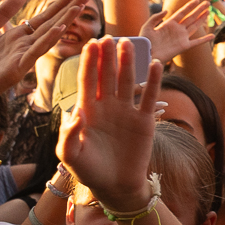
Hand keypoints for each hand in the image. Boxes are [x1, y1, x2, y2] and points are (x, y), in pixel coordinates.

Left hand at [0, 0, 82, 113]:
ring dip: (64, 20)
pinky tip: (59, 28)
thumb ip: (3, 12)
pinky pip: (35, 51)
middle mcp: (24, 46)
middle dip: (68, 9)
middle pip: (50, 23)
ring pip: (47, 35)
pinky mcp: (18, 69)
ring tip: (78, 6)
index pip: (42, 17)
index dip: (58, 5)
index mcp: (17, 36)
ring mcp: (23, 57)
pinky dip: (48, 40)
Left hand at [59, 37, 163, 205]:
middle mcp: (107, 107)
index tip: (90, 45)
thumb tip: (75, 114)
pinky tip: (156, 65)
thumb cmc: (89, 171)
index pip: (88, 81)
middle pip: (107, 76)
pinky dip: (153, 81)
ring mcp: (127, 112)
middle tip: (108, 37)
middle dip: (107, 57)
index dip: (89, 63)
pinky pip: (149, 97)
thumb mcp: (70, 156)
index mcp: (88, 111)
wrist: (116, 187)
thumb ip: (68, 136)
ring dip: (128, 63)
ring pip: (128, 81)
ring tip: (128, 44)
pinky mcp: (145, 120)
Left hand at [140, 0, 217, 64]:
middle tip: (207, 3)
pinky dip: (204, 39)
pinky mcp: (184, 46)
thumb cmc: (145, 42)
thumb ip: (155, 17)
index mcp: (169, 24)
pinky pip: (196, 42)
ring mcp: (181, 38)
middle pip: (191, 17)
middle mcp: (177, 30)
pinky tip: (212, 36)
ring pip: (195, 26)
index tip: (196, 0)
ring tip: (209, 12)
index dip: (189, 6)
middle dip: (199, 10)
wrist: (147, 55)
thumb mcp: (147, 26)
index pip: (182, 12)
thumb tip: (167, 10)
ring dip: (202, 19)